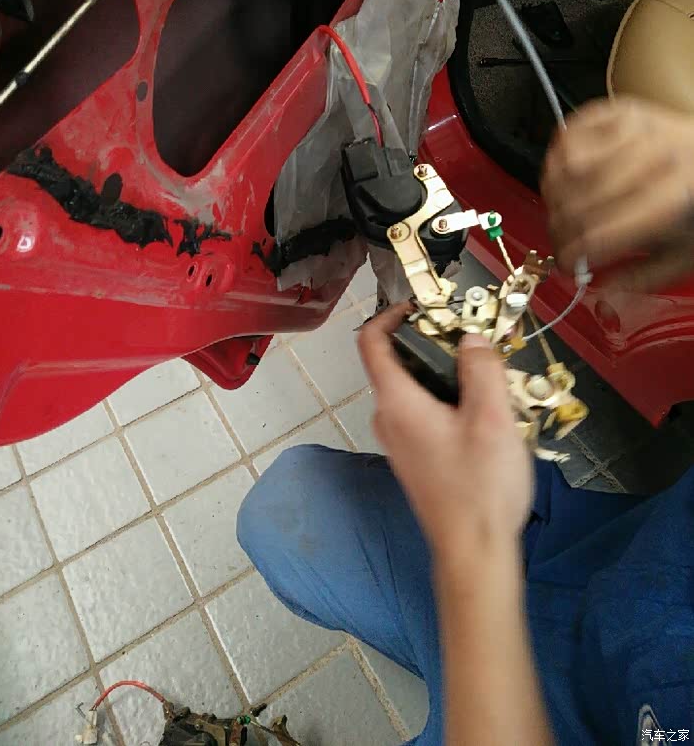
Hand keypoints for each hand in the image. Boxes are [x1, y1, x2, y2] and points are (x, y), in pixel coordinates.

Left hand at [357, 304, 532, 560]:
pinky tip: (483, 415)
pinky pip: (422, 413)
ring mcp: (398, 441)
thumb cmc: (480, 486)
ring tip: (488, 379)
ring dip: (444, 374)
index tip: (425, 307)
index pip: (371, 341)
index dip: (391, 314)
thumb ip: (481, 369)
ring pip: (413, 389)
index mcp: (396, 402)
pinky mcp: (413, 459)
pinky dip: (445, 400)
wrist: (474, 553)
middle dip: (433, 344)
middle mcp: (387, 418)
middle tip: (475, 345)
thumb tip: (470, 338)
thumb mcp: (491, 418)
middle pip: (397, 363)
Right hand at [542, 97, 693, 291]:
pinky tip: (566, 178)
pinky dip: (558, 161)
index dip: (574, 255)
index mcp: (675, 196)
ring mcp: (636, 127)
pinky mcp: (618, 109)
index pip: (601, 234)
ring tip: (563, 211)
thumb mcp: (682, 253)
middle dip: (561, 231)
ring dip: (555, 198)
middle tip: (562, 243)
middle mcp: (656, 155)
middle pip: (579, 203)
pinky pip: (568, 135)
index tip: (567, 267)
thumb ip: (640, 278)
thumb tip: (600, 292)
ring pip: (567, 169)